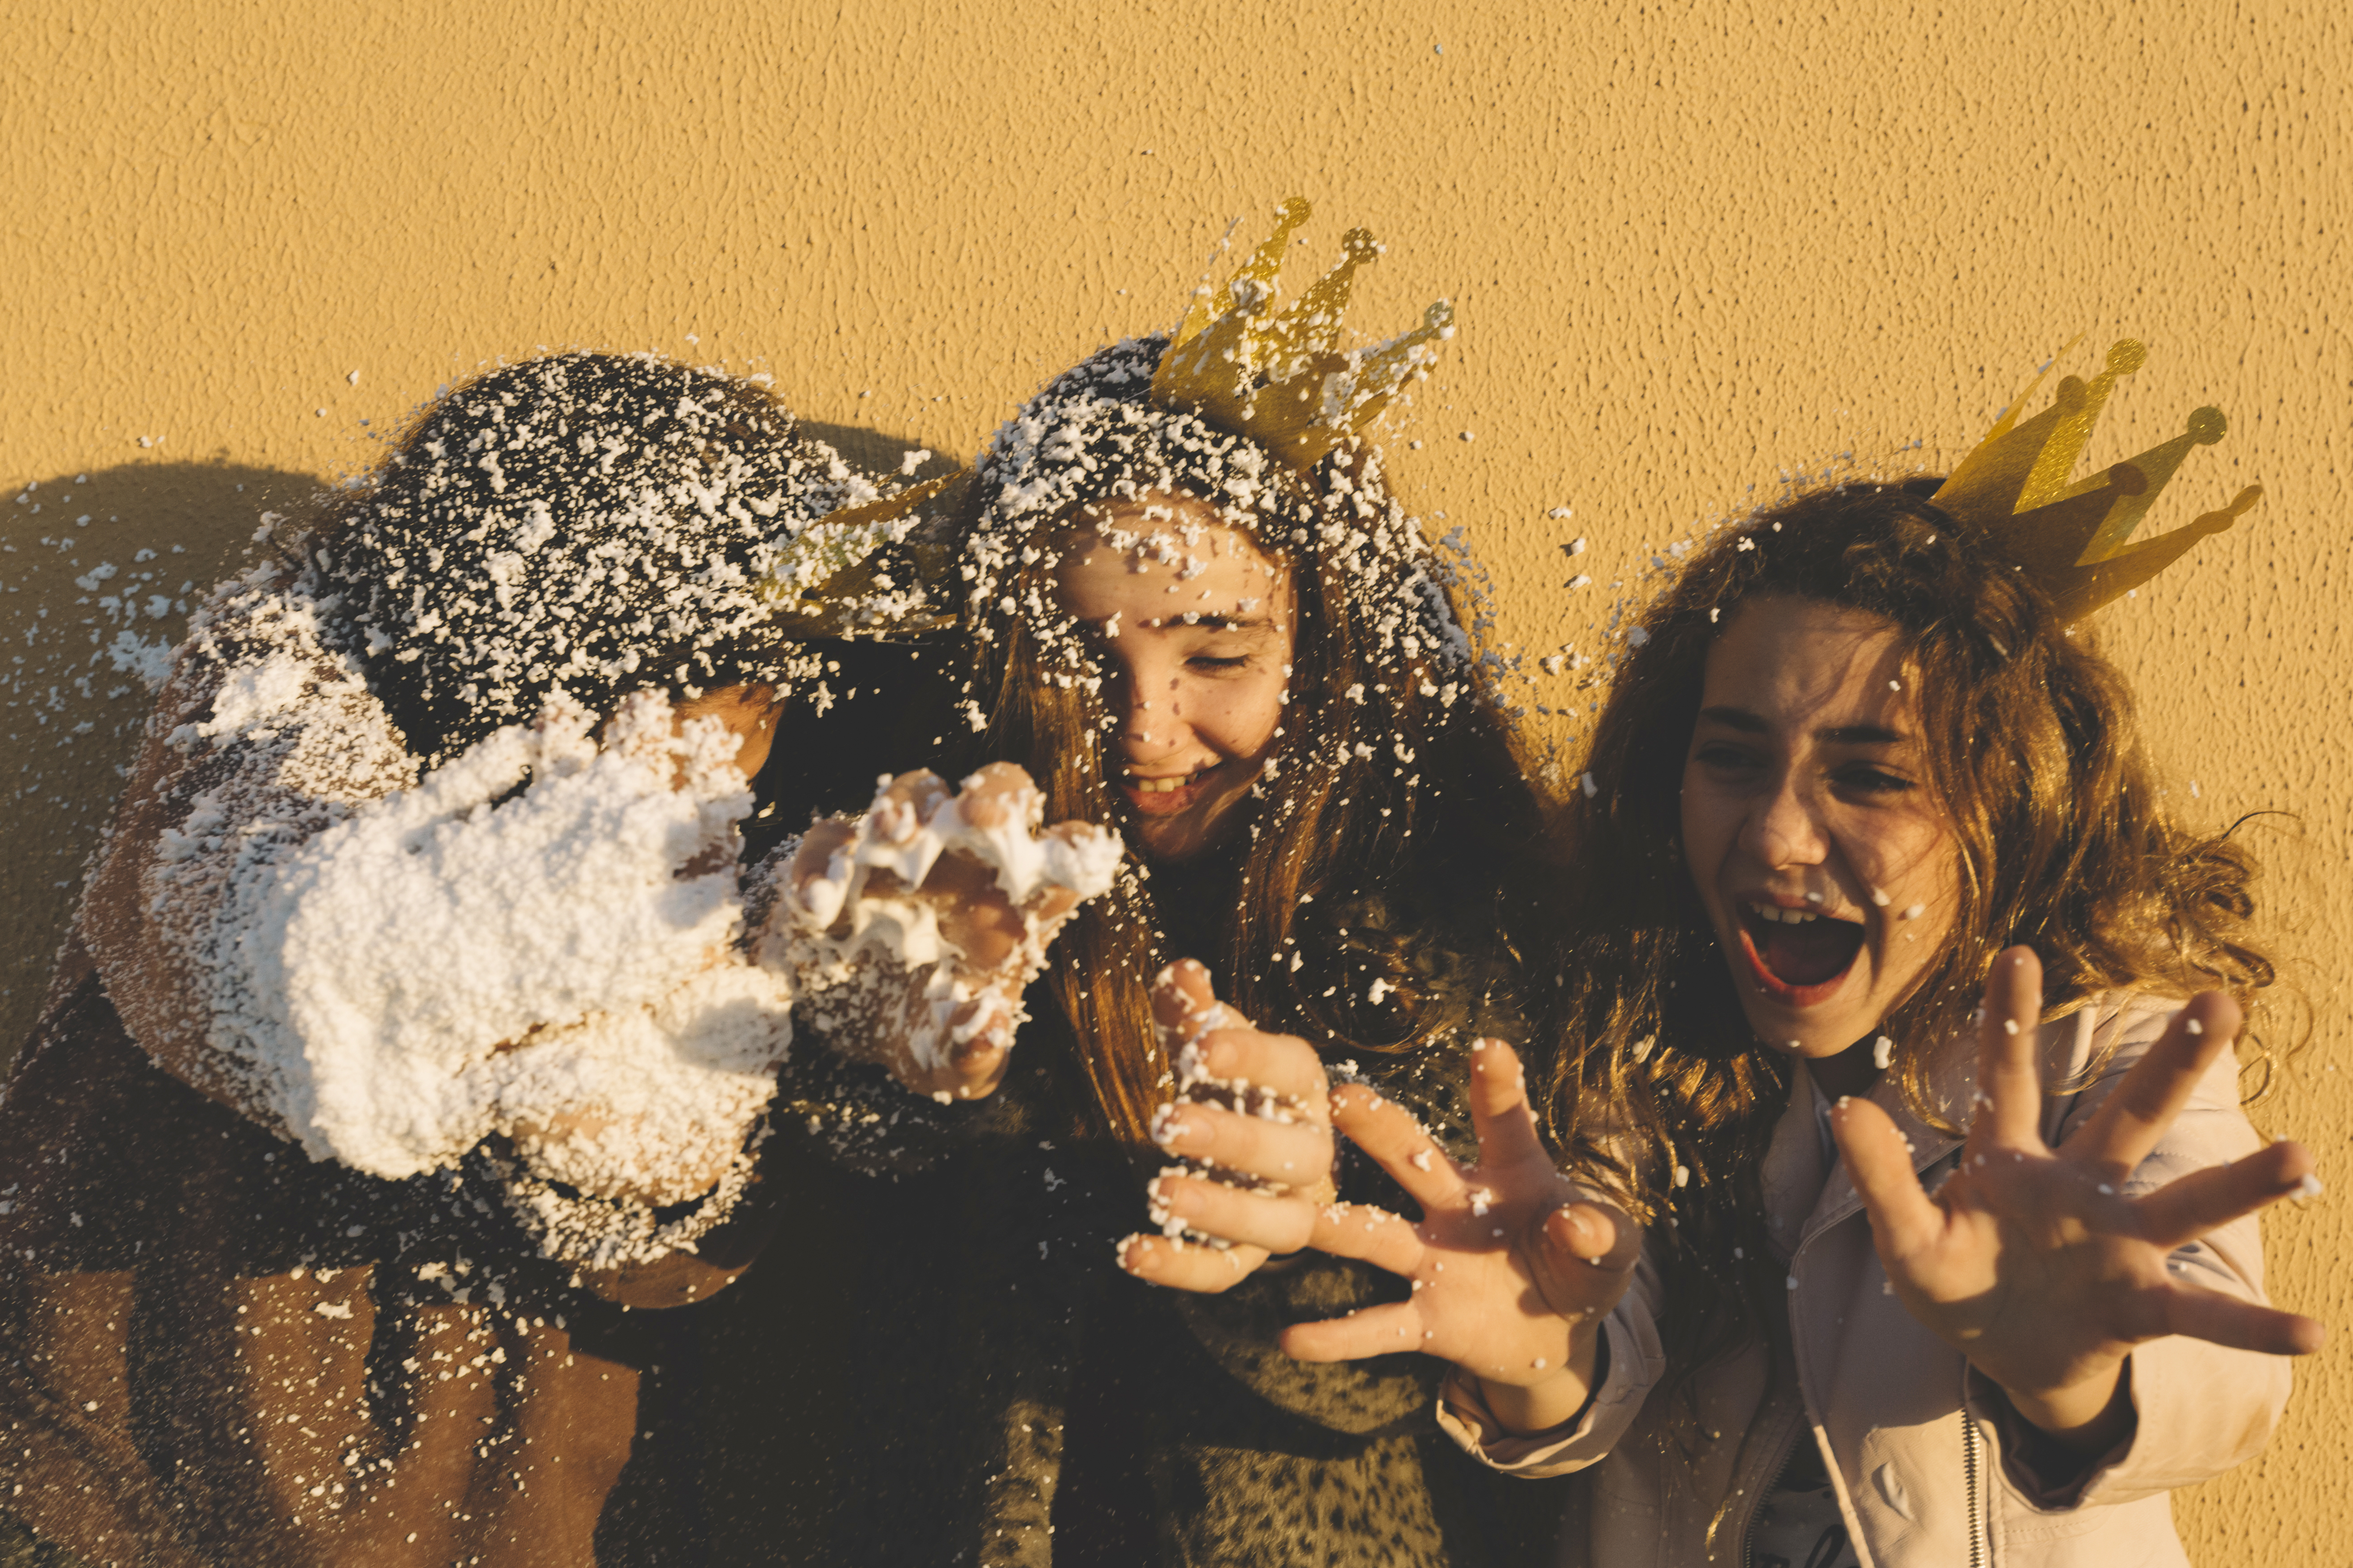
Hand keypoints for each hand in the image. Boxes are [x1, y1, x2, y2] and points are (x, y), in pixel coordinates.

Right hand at [774, 764, 1120, 1100]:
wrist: (848, 1031)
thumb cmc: (926, 1034)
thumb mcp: (952, 1061)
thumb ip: (974, 1051)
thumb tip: (986, 1026)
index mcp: (1019, 903)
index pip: (1063, 856)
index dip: (1074, 851)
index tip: (1072, 861)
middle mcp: (969, 863)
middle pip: (999, 794)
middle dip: (994, 797)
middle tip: (977, 818)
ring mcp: (903, 853)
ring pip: (917, 792)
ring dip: (907, 805)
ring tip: (893, 838)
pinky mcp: (839, 863)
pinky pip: (829, 841)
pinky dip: (821, 861)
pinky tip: (817, 905)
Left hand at [1116, 960, 1334, 1292]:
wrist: (1245, 1153)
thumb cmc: (1229, 1087)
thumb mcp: (1207, 1044)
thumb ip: (1191, 1011)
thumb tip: (1180, 972)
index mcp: (1304, 1091)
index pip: (1291, 1071)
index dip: (1249, 1059)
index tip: (1196, 1049)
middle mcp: (1310, 1154)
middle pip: (1291, 1153)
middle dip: (1233, 1139)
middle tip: (1166, 1123)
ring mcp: (1287, 1211)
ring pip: (1275, 1224)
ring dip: (1220, 1210)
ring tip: (1159, 1191)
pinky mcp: (1250, 1255)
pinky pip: (1225, 1271)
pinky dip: (1181, 1268)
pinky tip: (1131, 1252)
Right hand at [1281, 1039, 1638, 1433]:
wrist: (1558, 1336)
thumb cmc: (1582, 1268)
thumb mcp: (1614, 1251)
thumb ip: (1604, 1234)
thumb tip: (1575, 1224)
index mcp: (1512, 1175)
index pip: (1505, 1122)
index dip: (1498, 1086)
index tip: (1489, 1048)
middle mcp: (1459, 1208)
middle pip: (1412, 1158)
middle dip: (1379, 1127)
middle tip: (1341, 1098)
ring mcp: (1435, 1260)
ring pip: (1379, 1234)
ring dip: (1341, 1226)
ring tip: (1302, 1220)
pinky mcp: (1428, 1320)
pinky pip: (1376, 1327)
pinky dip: (1336, 1337)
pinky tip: (1292, 1338)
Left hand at [1834, 946, 2325, 1448]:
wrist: (1999, 1350)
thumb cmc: (1955, 1280)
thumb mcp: (1905, 1237)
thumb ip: (1881, 1179)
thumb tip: (1844, 1110)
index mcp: (2011, 1161)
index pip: (2008, 1077)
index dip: (2009, 1018)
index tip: (2016, 951)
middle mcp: (2080, 1188)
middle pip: (2129, 1114)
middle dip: (2173, 1062)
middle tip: (2223, 1001)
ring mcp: (2118, 1243)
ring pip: (2184, 1202)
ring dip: (2242, 1182)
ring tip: (2298, 1156)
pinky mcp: (2138, 1305)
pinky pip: (2201, 1314)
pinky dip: (2253, 1325)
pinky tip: (2310, 1332)